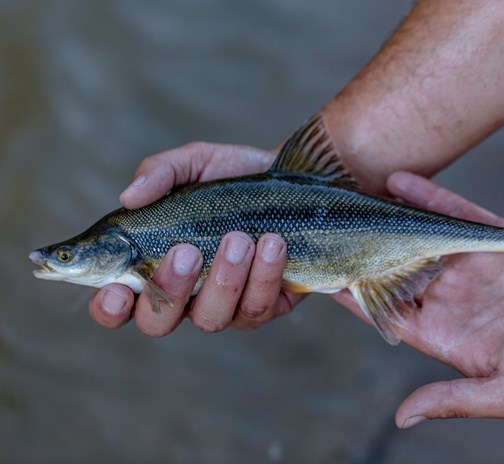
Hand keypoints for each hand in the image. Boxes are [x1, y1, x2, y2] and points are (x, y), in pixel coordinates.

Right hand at [89, 142, 301, 335]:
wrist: (293, 181)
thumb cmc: (232, 178)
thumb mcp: (194, 163)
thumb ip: (158, 174)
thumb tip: (129, 198)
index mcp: (154, 266)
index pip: (119, 304)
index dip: (110, 308)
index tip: (117, 291)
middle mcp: (185, 294)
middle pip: (158, 323)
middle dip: (170, 291)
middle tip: (187, 251)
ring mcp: (225, 305)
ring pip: (211, 318)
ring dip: (224, 279)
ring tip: (240, 238)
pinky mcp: (267, 305)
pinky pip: (258, 308)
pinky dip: (264, 276)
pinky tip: (274, 243)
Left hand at [332, 172, 503, 426]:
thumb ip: (453, 401)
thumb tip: (404, 418)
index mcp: (444, 333)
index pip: (385, 311)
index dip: (355, 296)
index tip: (325, 277)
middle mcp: (449, 297)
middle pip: (394, 269)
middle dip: (363, 251)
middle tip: (329, 228)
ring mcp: (468, 266)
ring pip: (417, 237)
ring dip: (387, 219)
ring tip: (354, 200)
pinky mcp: (491, 240)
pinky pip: (452, 214)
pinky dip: (427, 198)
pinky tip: (399, 182)